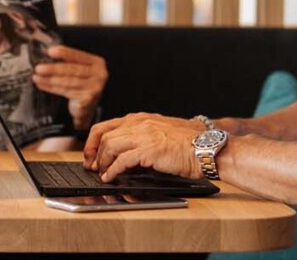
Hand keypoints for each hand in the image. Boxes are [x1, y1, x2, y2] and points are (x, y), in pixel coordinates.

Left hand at [34, 46, 107, 129]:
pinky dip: (52, 88)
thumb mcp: (79, 70)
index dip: (64, 53)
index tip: (50, 51)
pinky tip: (43, 85)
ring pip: (68, 82)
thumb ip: (68, 62)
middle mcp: (99, 75)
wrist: (86, 108)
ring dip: (50, 79)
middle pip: (73, 70)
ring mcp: (94, 88)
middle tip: (39, 68)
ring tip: (37, 77)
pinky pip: (66, 92)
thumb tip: (47, 55)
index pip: (79, 56)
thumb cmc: (81, 85)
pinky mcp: (87, 99)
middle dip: (53, 69)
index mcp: (97, 63)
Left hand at [82, 113, 204, 181]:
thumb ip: (141, 140)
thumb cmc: (188, 144)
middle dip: (93, 152)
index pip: (106, 125)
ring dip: (102, 162)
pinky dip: (112, 171)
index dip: (93, 141)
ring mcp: (144, 135)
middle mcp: (140, 123)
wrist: (206, 148)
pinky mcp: (149, 150)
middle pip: (103, 135)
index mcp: (141, 118)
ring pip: (110, 146)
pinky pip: (122, 160)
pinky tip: (111, 177)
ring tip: (103, 173)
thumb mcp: (160, 134)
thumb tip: (123, 157)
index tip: (90, 154)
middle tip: (92, 166)